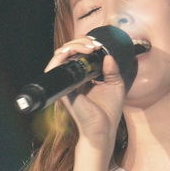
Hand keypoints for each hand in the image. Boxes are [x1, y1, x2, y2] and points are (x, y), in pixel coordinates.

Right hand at [44, 35, 126, 150]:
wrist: (103, 129)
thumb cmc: (109, 111)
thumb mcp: (115, 85)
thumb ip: (112, 70)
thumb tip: (108, 55)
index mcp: (84, 76)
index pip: (78, 53)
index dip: (86, 44)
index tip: (99, 45)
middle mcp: (73, 77)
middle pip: (68, 51)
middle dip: (80, 42)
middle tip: (95, 45)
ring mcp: (66, 82)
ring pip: (60, 55)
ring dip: (73, 45)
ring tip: (90, 47)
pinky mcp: (62, 88)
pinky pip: (54, 68)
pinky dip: (60, 56)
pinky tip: (72, 52)